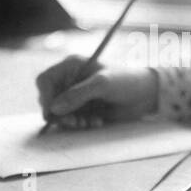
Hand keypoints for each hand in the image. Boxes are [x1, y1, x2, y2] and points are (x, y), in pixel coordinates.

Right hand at [36, 57, 158, 128]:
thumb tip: (53, 109)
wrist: (145, 94)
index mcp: (71, 66)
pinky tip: (97, 121)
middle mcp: (69, 80)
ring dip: (71, 121)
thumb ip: (78, 95)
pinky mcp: (82, 109)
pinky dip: (81, 124)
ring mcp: (75, 95)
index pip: (45, 80)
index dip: (45, 97)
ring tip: (88, 123)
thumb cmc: (125, 81)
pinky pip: (71, 120)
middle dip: (59, 114)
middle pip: (49, 99)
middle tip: (74, 123)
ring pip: (59, 113)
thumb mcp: (102, 84)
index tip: (51, 114)